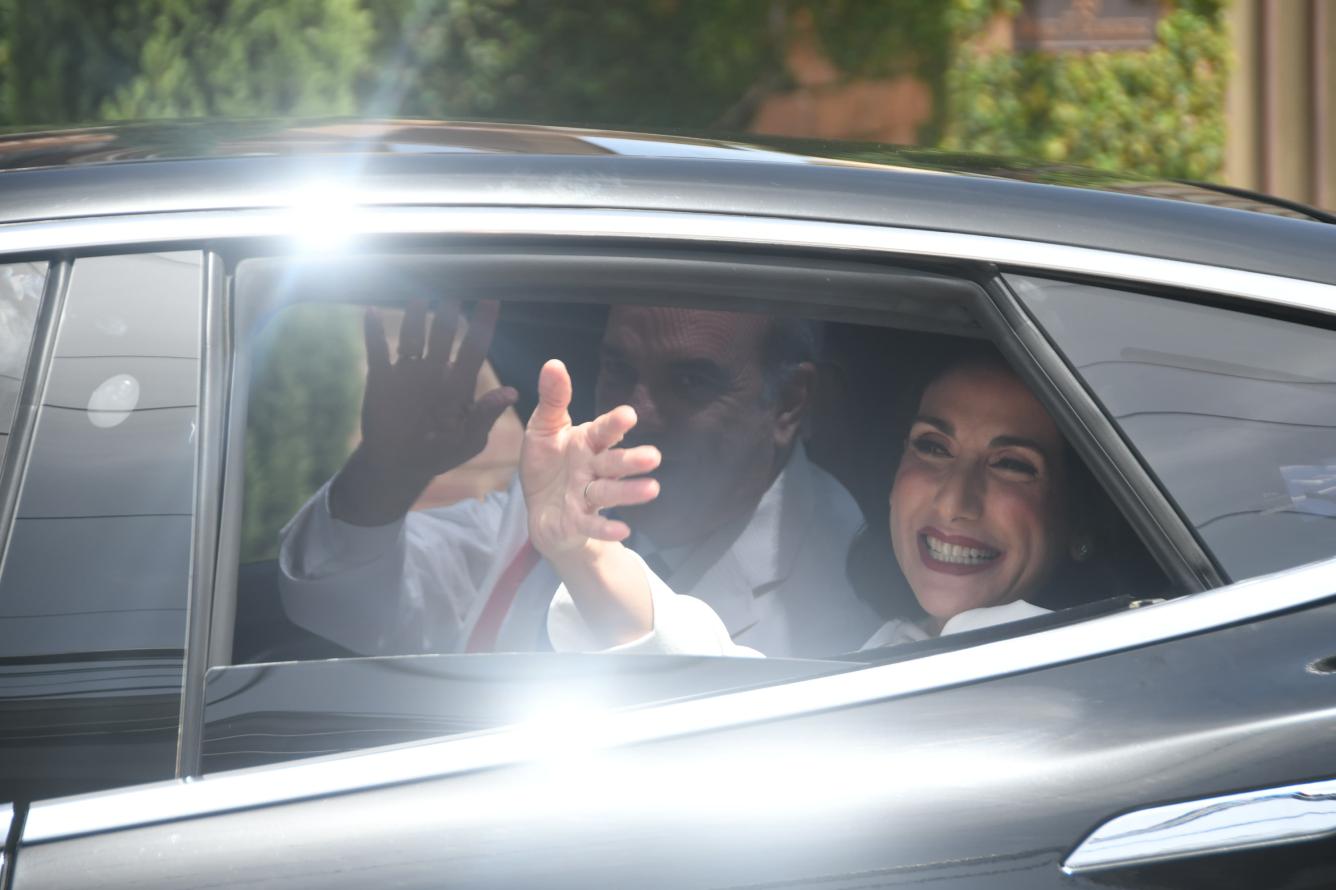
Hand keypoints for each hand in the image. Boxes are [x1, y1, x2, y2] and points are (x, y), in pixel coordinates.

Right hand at [331, 299, 516, 525]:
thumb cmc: (440, 453)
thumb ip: (486, 415)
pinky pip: (377, 350)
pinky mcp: (382, 378)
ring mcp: (408, 372)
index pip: (474, 347)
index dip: (482, 324)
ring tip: (418, 298)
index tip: (491, 300)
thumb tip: (512, 393)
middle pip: (442, 335)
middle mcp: (434, 370)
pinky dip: (373, 332)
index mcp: (458, 382)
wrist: (400, 465)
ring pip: (412, 336)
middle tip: (452, 289)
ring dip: (414, 317)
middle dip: (447, 313)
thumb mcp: (468, 440)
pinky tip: (371, 312)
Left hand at [521, 359, 660, 559]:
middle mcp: (593, 468)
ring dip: (630, 492)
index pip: (603, 431)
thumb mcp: (544, 429)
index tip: (628, 415)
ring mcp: (588, 495)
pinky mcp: (580, 520)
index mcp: (588, 442)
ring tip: (653, 490)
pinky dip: (607, 528)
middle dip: (632, 460)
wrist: (542, 511)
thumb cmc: (548, 464)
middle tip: (654, 456)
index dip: (615, 424)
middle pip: (614, 463)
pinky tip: (624, 530)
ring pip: (610, 492)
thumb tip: (553, 363)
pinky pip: (594, 523)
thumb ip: (553, 400)